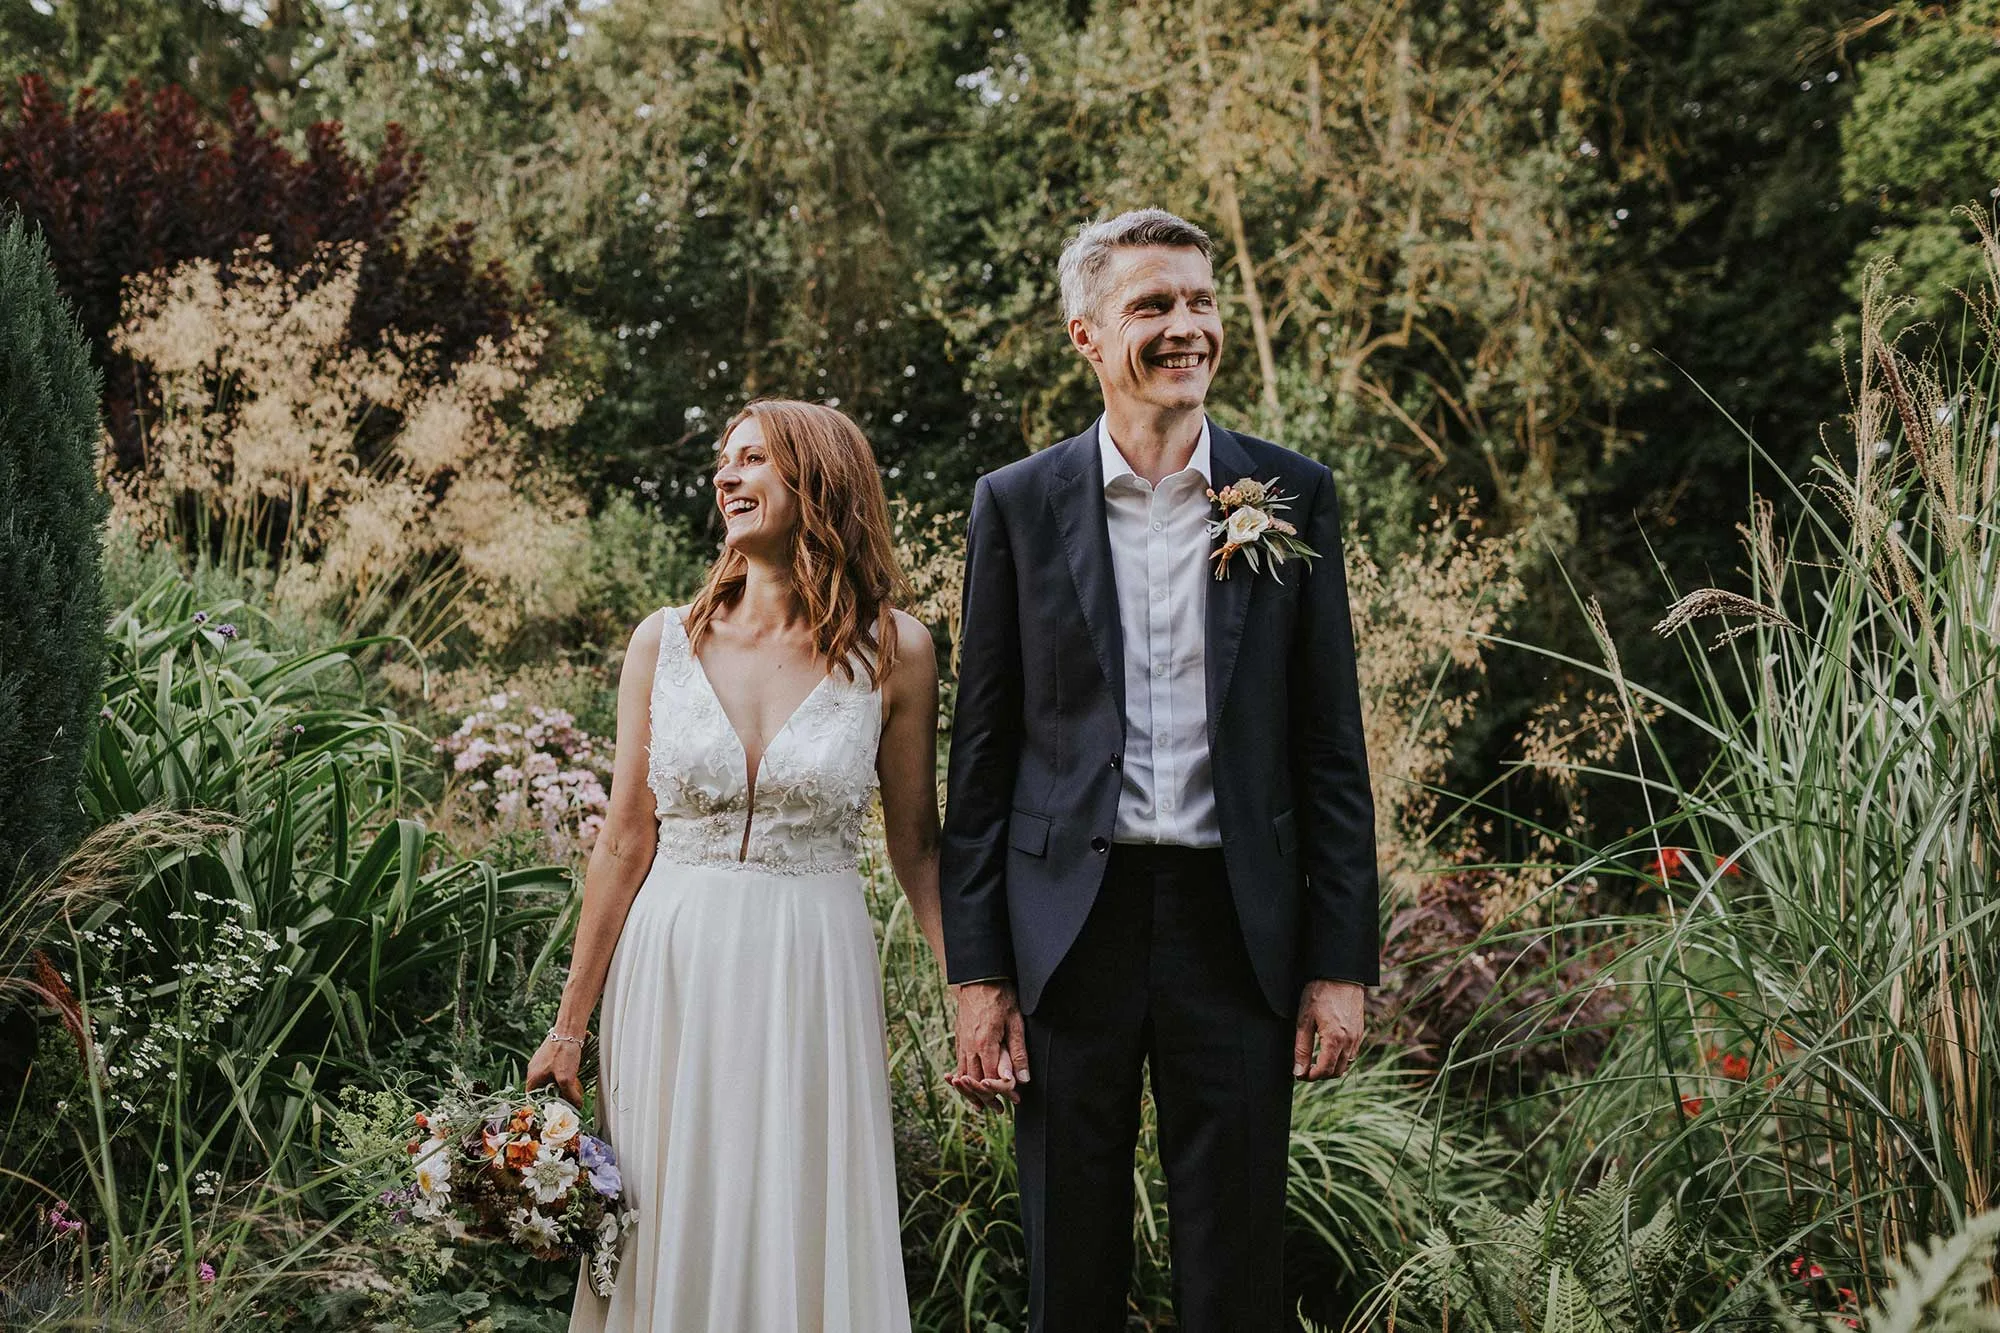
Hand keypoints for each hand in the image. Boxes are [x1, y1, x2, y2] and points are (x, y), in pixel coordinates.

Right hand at [525, 1033, 585, 1105]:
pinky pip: (553, 1072)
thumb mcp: (567, 1078)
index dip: (542, 1107)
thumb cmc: (563, 1052)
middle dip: (553, 1097)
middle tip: (565, 1102)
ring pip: (548, 1081)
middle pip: (541, 1091)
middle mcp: (534, 1070)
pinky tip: (572, 1077)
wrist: (569, 1028)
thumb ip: (570, 1095)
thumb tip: (577, 1107)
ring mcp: (541, 1063)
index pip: (533, 1099)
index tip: (553, 1111)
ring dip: (558, 1086)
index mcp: (533, 1077)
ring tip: (570, 1090)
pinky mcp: (550, 1057)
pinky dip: (561, 1076)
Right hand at [949, 980, 1028, 1110]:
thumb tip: (1023, 1079)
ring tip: (982, 1106)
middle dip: (986, 1099)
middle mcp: (969, 1047)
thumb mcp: (1016, 1023)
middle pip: (974, 1082)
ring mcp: (961, 1042)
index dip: (1002, 1093)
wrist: (979, 977)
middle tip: (999, 1110)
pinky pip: (959, 1063)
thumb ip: (1019, 1052)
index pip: (991, 1079)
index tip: (1014, 1101)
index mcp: (985, 1045)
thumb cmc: (1001, 997)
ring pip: (963, 1075)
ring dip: (972, 1092)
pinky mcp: (959, 1037)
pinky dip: (962, 1078)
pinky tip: (967, 1084)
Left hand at [1293, 979, 1364, 1080]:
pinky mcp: (1360, 1032)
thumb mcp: (1304, 1020)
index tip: (1299, 1074)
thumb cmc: (1319, 993)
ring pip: (1346, 1065)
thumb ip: (1301, 1048)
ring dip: (1331, 1068)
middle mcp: (1349, 1042)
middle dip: (1320, 1075)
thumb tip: (1299, 1071)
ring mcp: (1357, 1037)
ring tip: (1315, 1061)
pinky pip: (1352, 1054)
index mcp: (1335, 1040)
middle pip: (1336, 1072)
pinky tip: (1328, 1051)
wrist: (1341, 975)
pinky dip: (1341, 1059)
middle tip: (1305, 1070)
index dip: (1310, 1077)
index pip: (1324, 1070)